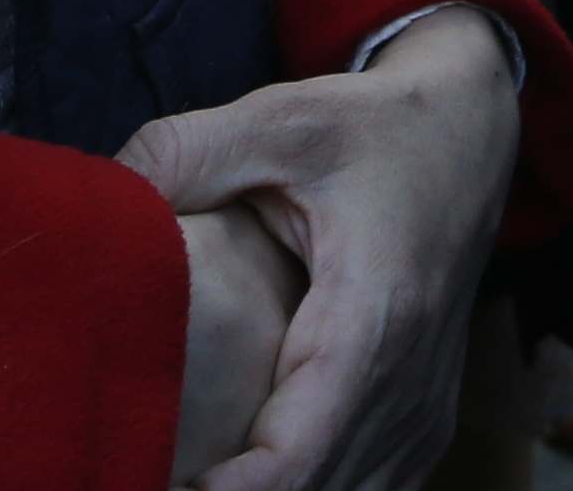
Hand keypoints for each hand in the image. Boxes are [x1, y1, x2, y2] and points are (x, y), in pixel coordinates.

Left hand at [119, 10, 523, 490]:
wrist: (472, 133)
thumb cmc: (373, 127)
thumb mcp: (280, 117)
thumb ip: (183, 151)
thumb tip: (100, 198)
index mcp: (375, 316)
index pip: (295, 459)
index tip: (155, 479)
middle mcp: (409, 382)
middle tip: (149, 472)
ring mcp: (425, 412)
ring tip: (188, 472)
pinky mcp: (425, 423)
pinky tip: (248, 473)